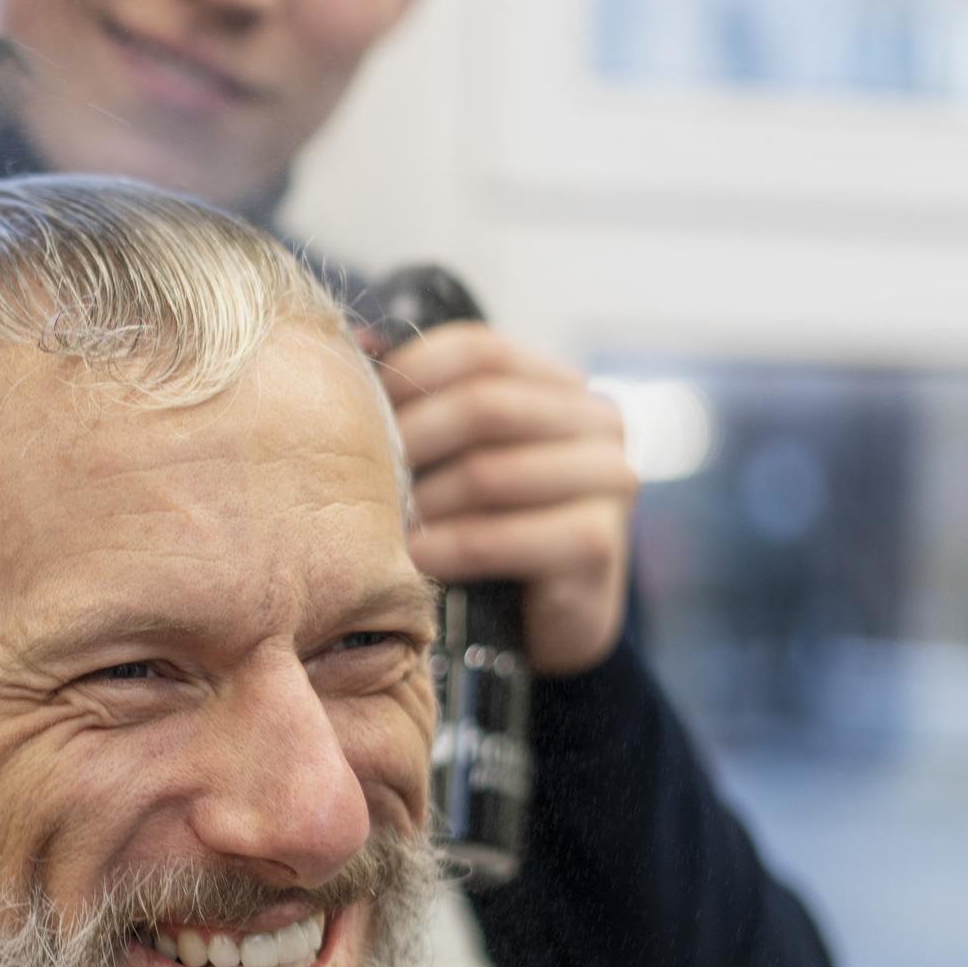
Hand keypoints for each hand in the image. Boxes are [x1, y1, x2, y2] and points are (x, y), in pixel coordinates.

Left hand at [372, 323, 636, 676]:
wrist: (543, 622)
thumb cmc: (490, 527)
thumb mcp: (460, 457)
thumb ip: (426, 403)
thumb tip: (358, 344)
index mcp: (562, 385)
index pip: (479, 350)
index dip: (411, 376)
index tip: (363, 415)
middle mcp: (599, 421)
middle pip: (484, 405)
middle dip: (410, 441)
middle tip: (360, 476)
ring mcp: (609, 480)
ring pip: (489, 472)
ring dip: (422, 502)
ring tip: (379, 522)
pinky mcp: (599, 544)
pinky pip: (501, 537)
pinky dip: (445, 549)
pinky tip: (411, 561)